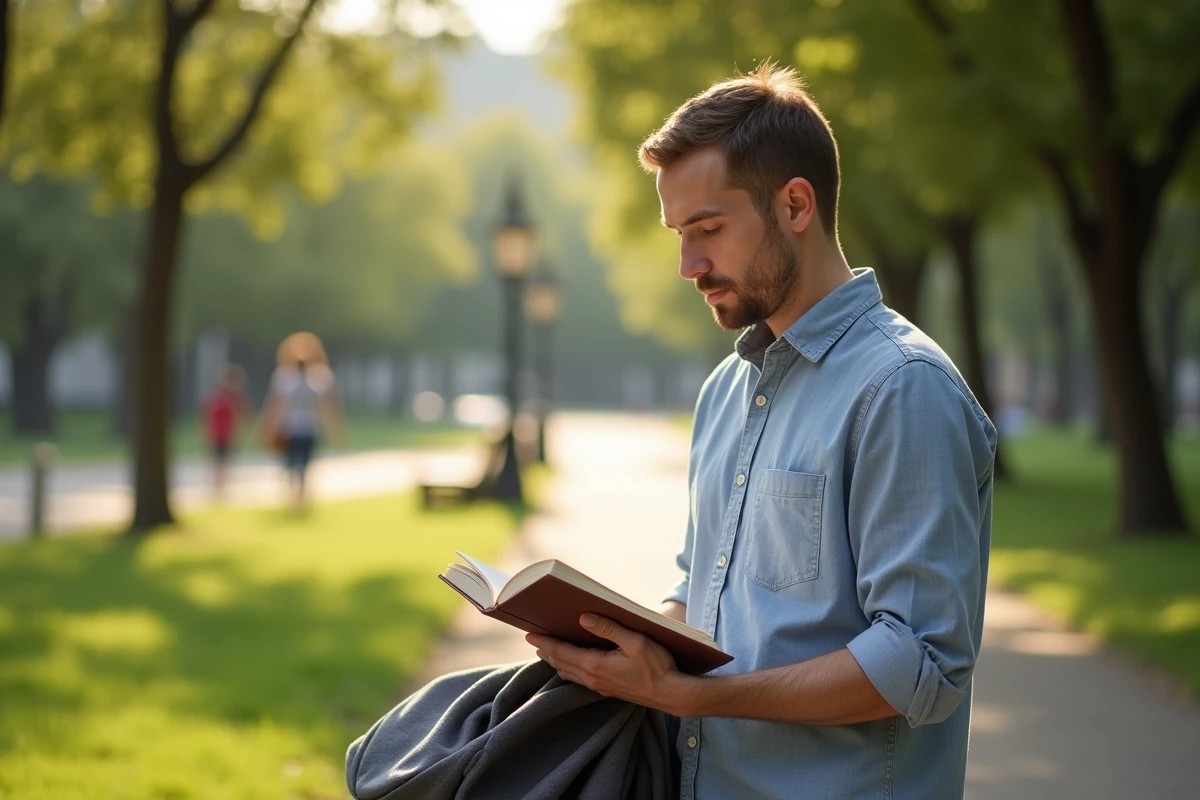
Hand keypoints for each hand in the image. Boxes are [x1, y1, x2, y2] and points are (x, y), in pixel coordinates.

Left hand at [526, 613, 695, 714]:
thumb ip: (609, 628)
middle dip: (546, 650)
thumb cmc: (657, 666)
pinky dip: (569, 669)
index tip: (529, 634)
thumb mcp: (636, 641)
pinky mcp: (608, 690)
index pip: (561, 652)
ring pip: (569, 673)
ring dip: (556, 661)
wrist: (671, 694)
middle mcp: (593, 679)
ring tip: (548, 651)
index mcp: (595, 666)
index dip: (544, 642)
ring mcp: (600, 687)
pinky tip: (571, 665)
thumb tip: (584, 618)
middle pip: (560, 663)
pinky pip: (580, 680)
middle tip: (534, 638)